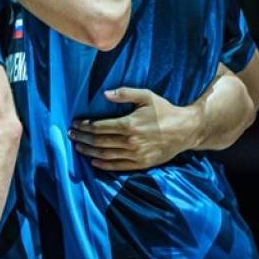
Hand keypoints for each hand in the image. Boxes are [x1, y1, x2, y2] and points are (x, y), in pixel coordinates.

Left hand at [68, 88, 198, 170]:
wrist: (187, 130)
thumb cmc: (165, 111)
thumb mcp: (147, 96)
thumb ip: (125, 93)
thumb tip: (104, 94)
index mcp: (130, 124)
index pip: (99, 127)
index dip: (84, 126)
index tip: (75, 124)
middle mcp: (131, 141)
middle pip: (99, 141)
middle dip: (82, 138)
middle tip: (71, 134)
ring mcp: (136, 154)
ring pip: (105, 155)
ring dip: (88, 151)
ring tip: (78, 146)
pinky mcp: (142, 163)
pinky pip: (118, 166)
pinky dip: (103, 165)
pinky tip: (93, 161)